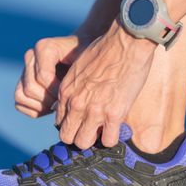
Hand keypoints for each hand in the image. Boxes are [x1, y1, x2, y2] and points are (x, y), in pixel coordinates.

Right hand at [15, 35, 87, 117]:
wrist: (82, 54)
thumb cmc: (86, 59)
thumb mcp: (86, 63)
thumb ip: (75, 78)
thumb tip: (62, 104)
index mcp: (44, 47)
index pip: (43, 77)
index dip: (57, 92)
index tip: (71, 97)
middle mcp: (30, 56)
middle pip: (31, 88)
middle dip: (49, 100)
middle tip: (65, 103)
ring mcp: (24, 70)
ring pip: (21, 95)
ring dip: (41, 106)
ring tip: (58, 105)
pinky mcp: (21, 82)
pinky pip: (20, 102)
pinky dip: (35, 109)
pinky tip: (51, 107)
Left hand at [56, 20, 156, 148]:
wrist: (125, 43)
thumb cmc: (106, 51)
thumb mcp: (80, 68)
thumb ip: (75, 87)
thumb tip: (77, 102)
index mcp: (66, 92)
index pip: (59, 122)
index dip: (72, 124)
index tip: (82, 122)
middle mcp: (77, 103)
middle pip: (67, 136)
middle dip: (78, 135)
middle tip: (92, 130)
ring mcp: (94, 110)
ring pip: (84, 142)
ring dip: (94, 139)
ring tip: (103, 130)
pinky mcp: (114, 114)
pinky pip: (108, 141)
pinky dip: (111, 138)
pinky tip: (116, 129)